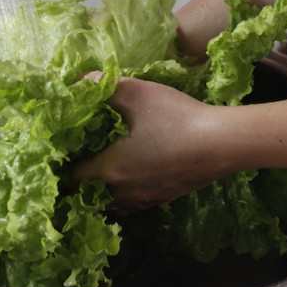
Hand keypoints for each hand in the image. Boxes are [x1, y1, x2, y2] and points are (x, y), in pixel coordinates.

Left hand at [72, 74, 228, 212]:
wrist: (224, 143)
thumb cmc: (176, 118)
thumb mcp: (136, 93)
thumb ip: (103, 87)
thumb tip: (78, 81)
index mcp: (111, 169)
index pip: (73, 178)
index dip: (64, 166)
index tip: (63, 152)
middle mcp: (124, 192)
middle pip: (90, 196)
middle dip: (81, 182)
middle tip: (79, 160)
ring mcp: (146, 199)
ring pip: (113, 204)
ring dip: (103, 192)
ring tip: (102, 172)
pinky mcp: (165, 199)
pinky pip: (134, 204)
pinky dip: (125, 196)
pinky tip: (133, 177)